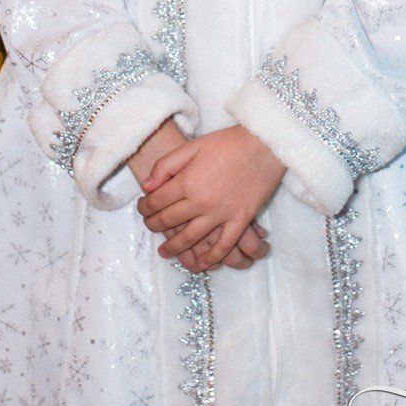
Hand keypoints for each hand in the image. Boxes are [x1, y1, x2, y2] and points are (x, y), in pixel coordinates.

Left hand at [138, 125, 284, 270]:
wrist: (263, 144)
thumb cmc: (227, 142)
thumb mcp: (192, 146)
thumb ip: (166, 165)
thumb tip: (146, 186)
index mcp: (186, 182)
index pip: (156, 202)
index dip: (144, 207)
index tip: (142, 209)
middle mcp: (200, 202)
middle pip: (169, 221)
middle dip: (154, 226)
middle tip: (150, 227)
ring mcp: (221, 214)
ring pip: (191, 238)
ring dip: (174, 247)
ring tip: (165, 252)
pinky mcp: (240, 220)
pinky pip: (223, 246)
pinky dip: (210, 258)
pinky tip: (200, 263)